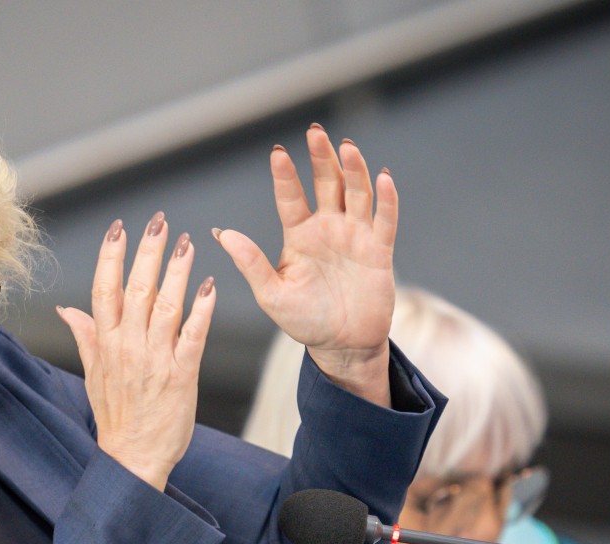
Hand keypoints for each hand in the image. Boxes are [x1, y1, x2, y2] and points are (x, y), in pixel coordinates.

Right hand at [57, 213, 216, 489]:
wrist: (133, 458)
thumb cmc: (117, 419)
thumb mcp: (94, 376)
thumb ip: (85, 337)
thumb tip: (67, 309)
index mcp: (106, 344)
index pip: (106, 289)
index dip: (112, 256)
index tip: (120, 228)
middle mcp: (128, 347)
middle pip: (138, 289)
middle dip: (149, 252)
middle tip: (161, 222)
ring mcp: (155, 360)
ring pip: (167, 306)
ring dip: (179, 271)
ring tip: (189, 243)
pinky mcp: (182, 375)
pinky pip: (193, 335)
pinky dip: (202, 309)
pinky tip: (209, 286)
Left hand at [214, 124, 396, 405]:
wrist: (342, 345)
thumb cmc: (304, 320)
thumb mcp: (271, 294)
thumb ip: (250, 263)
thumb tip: (222, 233)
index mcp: (298, 236)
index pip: (290, 198)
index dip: (285, 176)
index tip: (277, 153)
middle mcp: (327, 228)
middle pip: (326, 184)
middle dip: (322, 158)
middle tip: (315, 133)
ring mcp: (355, 236)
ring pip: (356, 193)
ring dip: (353, 170)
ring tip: (347, 146)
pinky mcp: (379, 250)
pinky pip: (385, 219)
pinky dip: (386, 199)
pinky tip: (384, 178)